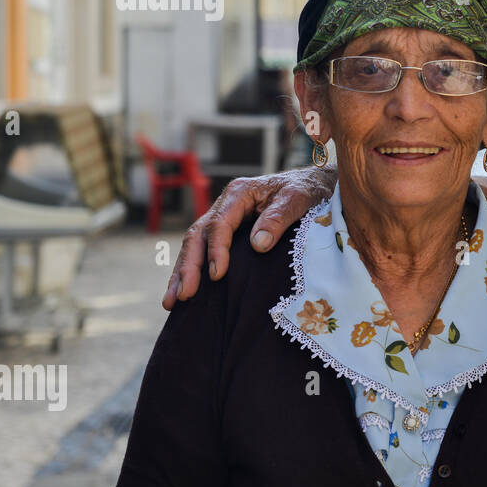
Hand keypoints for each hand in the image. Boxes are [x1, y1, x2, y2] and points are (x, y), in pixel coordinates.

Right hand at [162, 165, 337, 309]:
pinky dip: (193, 270)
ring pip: (195, 245)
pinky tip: (184, 291)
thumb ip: (279, 218)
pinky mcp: (228, 232)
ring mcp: (224, 218)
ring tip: (172, 302)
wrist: (314, 185)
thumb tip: (258, 244)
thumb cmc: (306, 190)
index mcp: (240, 193)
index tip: (217, 275)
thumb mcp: (298, 199)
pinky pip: (204, 250)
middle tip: (183, 295)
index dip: (216, 250)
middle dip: (188, 267)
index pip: (219, 224)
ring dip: (182, 273)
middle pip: (198, 236)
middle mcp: (226, 204)